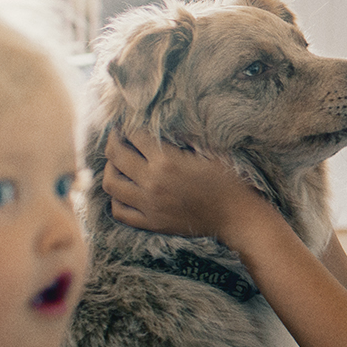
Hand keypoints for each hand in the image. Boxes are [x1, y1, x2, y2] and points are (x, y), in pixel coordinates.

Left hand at [103, 128, 266, 239]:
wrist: (236, 215)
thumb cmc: (227, 180)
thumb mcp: (208, 151)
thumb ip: (182, 138)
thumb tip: (160, 127)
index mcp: (167, 160)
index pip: (134, 136)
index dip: (129, 126)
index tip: (128, 123)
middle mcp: (153, 181)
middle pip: (116, 156)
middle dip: (113, 141)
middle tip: (117, 137)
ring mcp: (149, 204)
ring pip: (111, 183)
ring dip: (110, 170)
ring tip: (117, 164)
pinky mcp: (151, 222)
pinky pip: (119, 211)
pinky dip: (116, 199)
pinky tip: (124, 191)